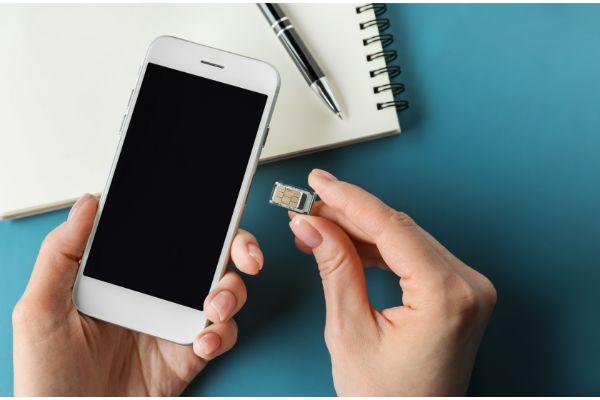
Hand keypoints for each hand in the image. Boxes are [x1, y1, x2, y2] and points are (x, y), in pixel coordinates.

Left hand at [12, 194, 263, 395]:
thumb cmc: (47, 376)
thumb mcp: (40, 310)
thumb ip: (60, 254)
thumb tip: (87, 204)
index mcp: (124, 274)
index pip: (167, 235)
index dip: (197, 219)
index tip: (215, 212)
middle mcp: (155, 294)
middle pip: (209, 257)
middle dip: (238, 249)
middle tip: (246, 257)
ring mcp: (175, 322)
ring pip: (225, 291)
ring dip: (232, 292)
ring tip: (214, 306)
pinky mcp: (188, 354)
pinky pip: (221, 334)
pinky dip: (221, 335)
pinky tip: (202, 342)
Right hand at [288, 170, 496, 395]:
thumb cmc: (389, 398)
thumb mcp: (350, 331)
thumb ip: (335, 268)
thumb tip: (315, 226)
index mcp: (447, 297)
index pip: (391, 228)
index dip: (349, 200)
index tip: (320, 185)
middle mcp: (468, 287)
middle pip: (399, 229)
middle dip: (350, 215)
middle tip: (311, 207)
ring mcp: (468, 289)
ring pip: (406, 239)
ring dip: (361, 230)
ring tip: (320, 228)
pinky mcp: (459, 293)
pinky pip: (415, 256)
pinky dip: (380, 249)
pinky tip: (349, 245)